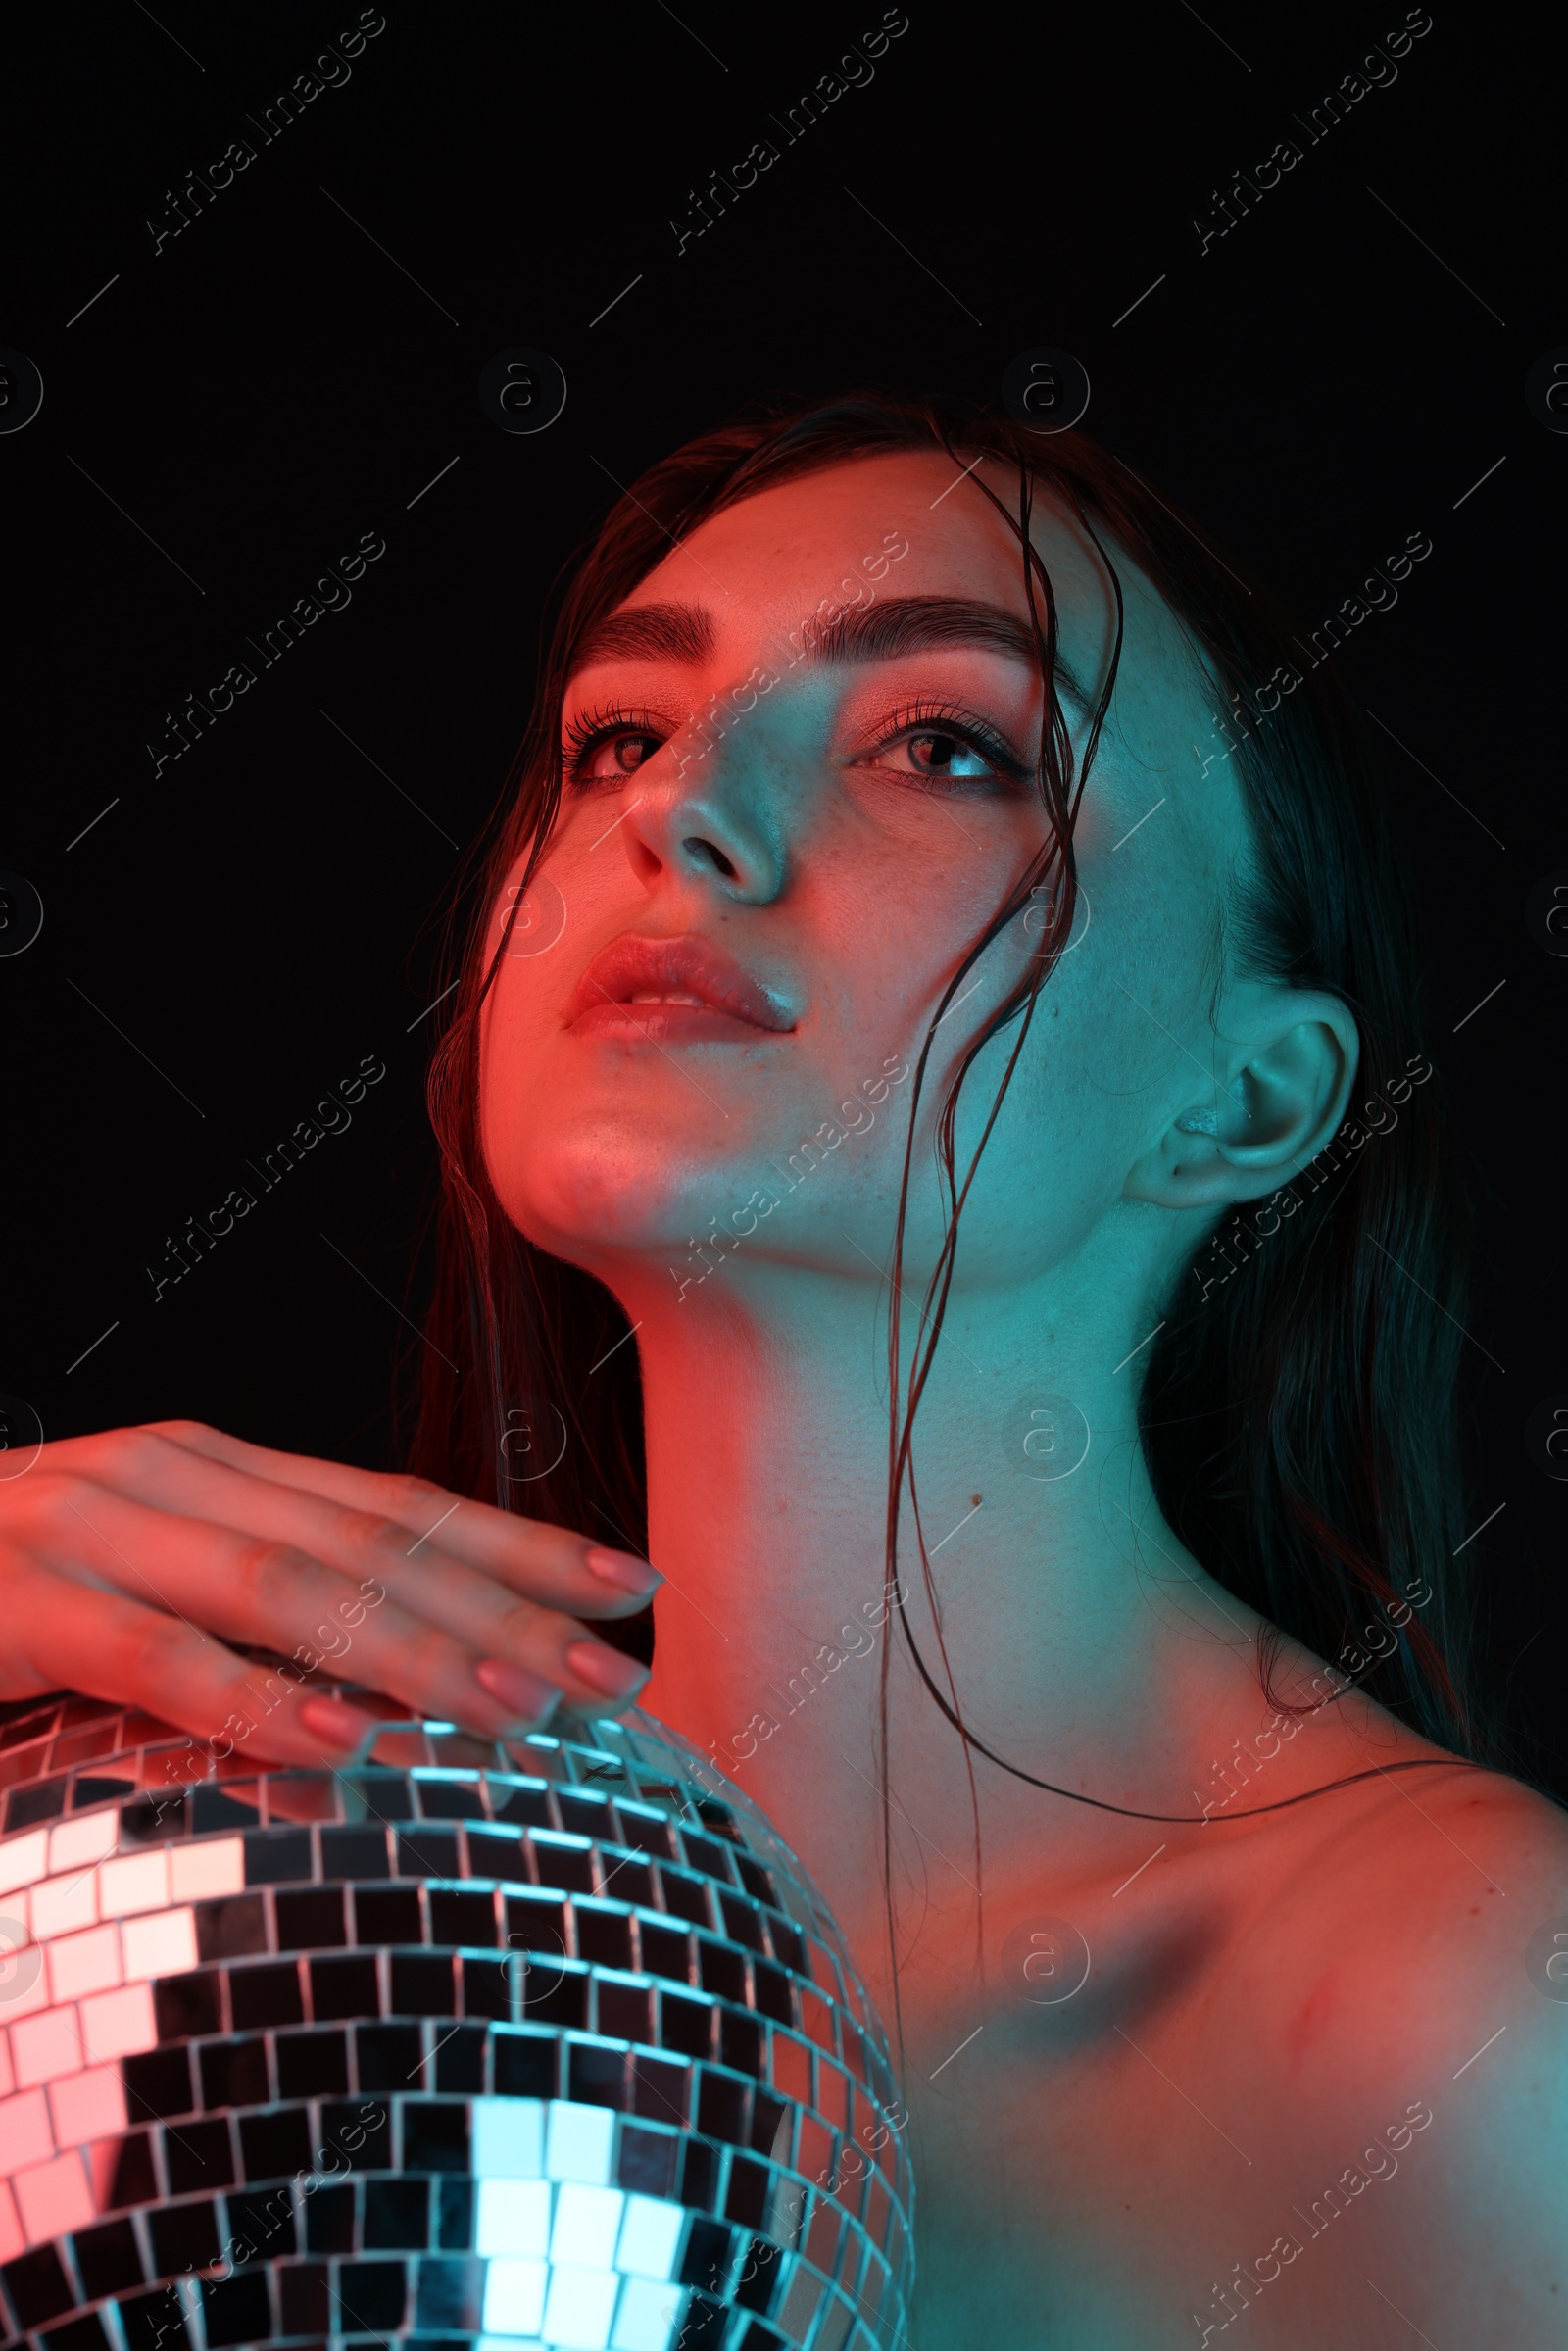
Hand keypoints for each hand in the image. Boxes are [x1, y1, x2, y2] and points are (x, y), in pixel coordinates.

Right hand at [0, 1419, 661, 1764]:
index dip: (518, 1545)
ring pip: (286, 1585)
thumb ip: (244, 1641)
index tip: (629, 1589)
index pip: (395, 1507)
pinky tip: (345, 1748)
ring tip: (523, 1709)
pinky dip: (253, 1698)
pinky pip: (153, 1653)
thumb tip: (365, 1733)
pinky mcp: (17, 1600)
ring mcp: (89, 1526)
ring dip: (414, 1650)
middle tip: (618, 1676)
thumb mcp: (136, 1601)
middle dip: (506, 1607)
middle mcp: (169, 1476)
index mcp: (212, 1470)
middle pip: (370, 1540)